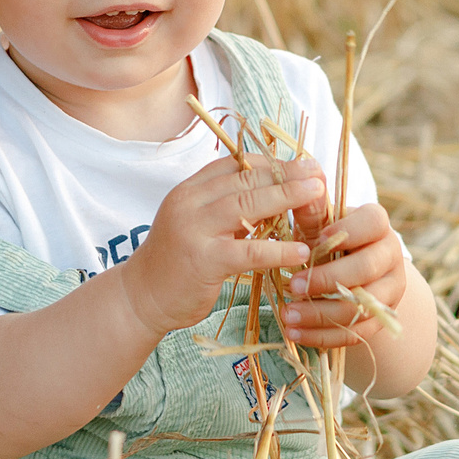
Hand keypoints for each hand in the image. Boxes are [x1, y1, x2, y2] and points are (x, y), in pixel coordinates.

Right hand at [111, 155, 323, 335]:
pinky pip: (249, 251)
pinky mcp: (203, 261)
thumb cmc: (176, 262)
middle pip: (245, 178)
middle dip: (285, 173)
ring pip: (248, 204)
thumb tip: (271, 191)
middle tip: (317, 170)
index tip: (300, 163)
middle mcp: (189, 203)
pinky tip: (302, 251)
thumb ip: (225, 207)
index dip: (270, 161)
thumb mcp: (197, 223)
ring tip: (317, 195)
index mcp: (190, 190)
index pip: (235, 163)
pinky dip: (278, 249)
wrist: (141, 297)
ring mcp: (194, 230)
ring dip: (287, 197)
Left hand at [280, 201, 407, 350]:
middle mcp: (391, 256)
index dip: (347, 232)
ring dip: (320, 313)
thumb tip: (304, 177)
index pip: (373, 223)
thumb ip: (311, 210)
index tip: (317, 241)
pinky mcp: (380, 319)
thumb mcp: (317, 225)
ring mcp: (390, 290)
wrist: (349, 274)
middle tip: (293, 286)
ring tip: (287, 314)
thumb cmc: (327, 241)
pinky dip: (322, 336)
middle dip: (327, 279)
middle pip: (367, 269)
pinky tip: (295, 333)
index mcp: (378, 225)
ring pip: (361, 307)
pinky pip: (355, 333)